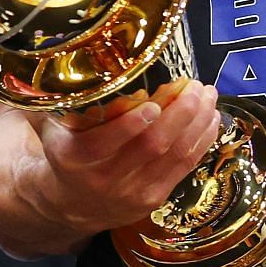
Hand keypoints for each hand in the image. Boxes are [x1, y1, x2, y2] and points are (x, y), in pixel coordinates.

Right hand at [33, 81, 222, 234]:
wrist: (70, 205)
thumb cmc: (67, 154)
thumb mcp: (55, 129)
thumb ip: (66, 102)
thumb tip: (78, 61)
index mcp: (76, 158)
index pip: (104, 144)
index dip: (130, 125)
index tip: (152, 103)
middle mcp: (106, 179)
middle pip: (151, 147)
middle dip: (180, 113)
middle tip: (195, 85)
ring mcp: (134, 192)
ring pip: (174, 155)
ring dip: (197, 122)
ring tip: (208, 95)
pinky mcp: (155, 199)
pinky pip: (185, 167)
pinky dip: (202, 140)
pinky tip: (211, 119)